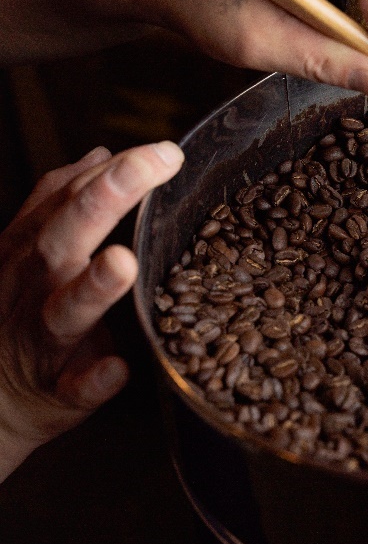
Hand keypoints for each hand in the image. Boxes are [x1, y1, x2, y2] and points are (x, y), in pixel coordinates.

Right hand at [0, 142, 183, 481]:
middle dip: (104, 200)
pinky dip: (94, 380)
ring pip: (62, 312)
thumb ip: (63, 204)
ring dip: (92, 288)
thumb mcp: (32, 251)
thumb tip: (102, 154)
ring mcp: (41, 341)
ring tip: (122, 262)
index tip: (167, 151)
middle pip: (62, 238)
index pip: (69, 199)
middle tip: (151, 167)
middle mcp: (32, 288)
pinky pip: (74, 388)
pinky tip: (117, 370)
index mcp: (31, 250)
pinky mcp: (55, 392)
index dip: (114, 172)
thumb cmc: (23, 312)